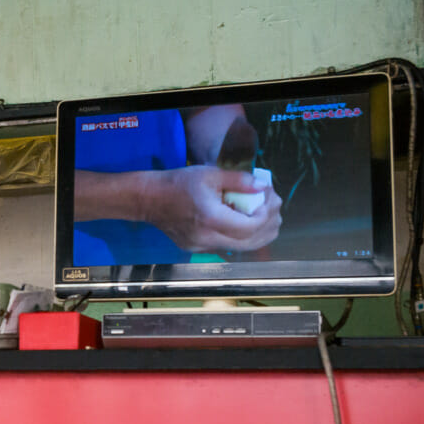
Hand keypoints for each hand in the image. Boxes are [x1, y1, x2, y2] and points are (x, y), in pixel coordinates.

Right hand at [147, 166, 280, 251]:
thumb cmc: (178, 183)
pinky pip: (228, 247)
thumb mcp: (210, 174)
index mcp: (211, 219)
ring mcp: (201, 247)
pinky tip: (244, 222)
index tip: (269, 198)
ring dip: (259, 234)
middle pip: (251, 242)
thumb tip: (262, 187)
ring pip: (242, 248)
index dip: (266, 214)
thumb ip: (239, 180)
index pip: (251, 226)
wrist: (149, 199)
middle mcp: (207, 238)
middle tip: (275, 208)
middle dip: (269, 225)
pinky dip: (242, 237)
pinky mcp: (197, 250)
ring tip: (266, 217)